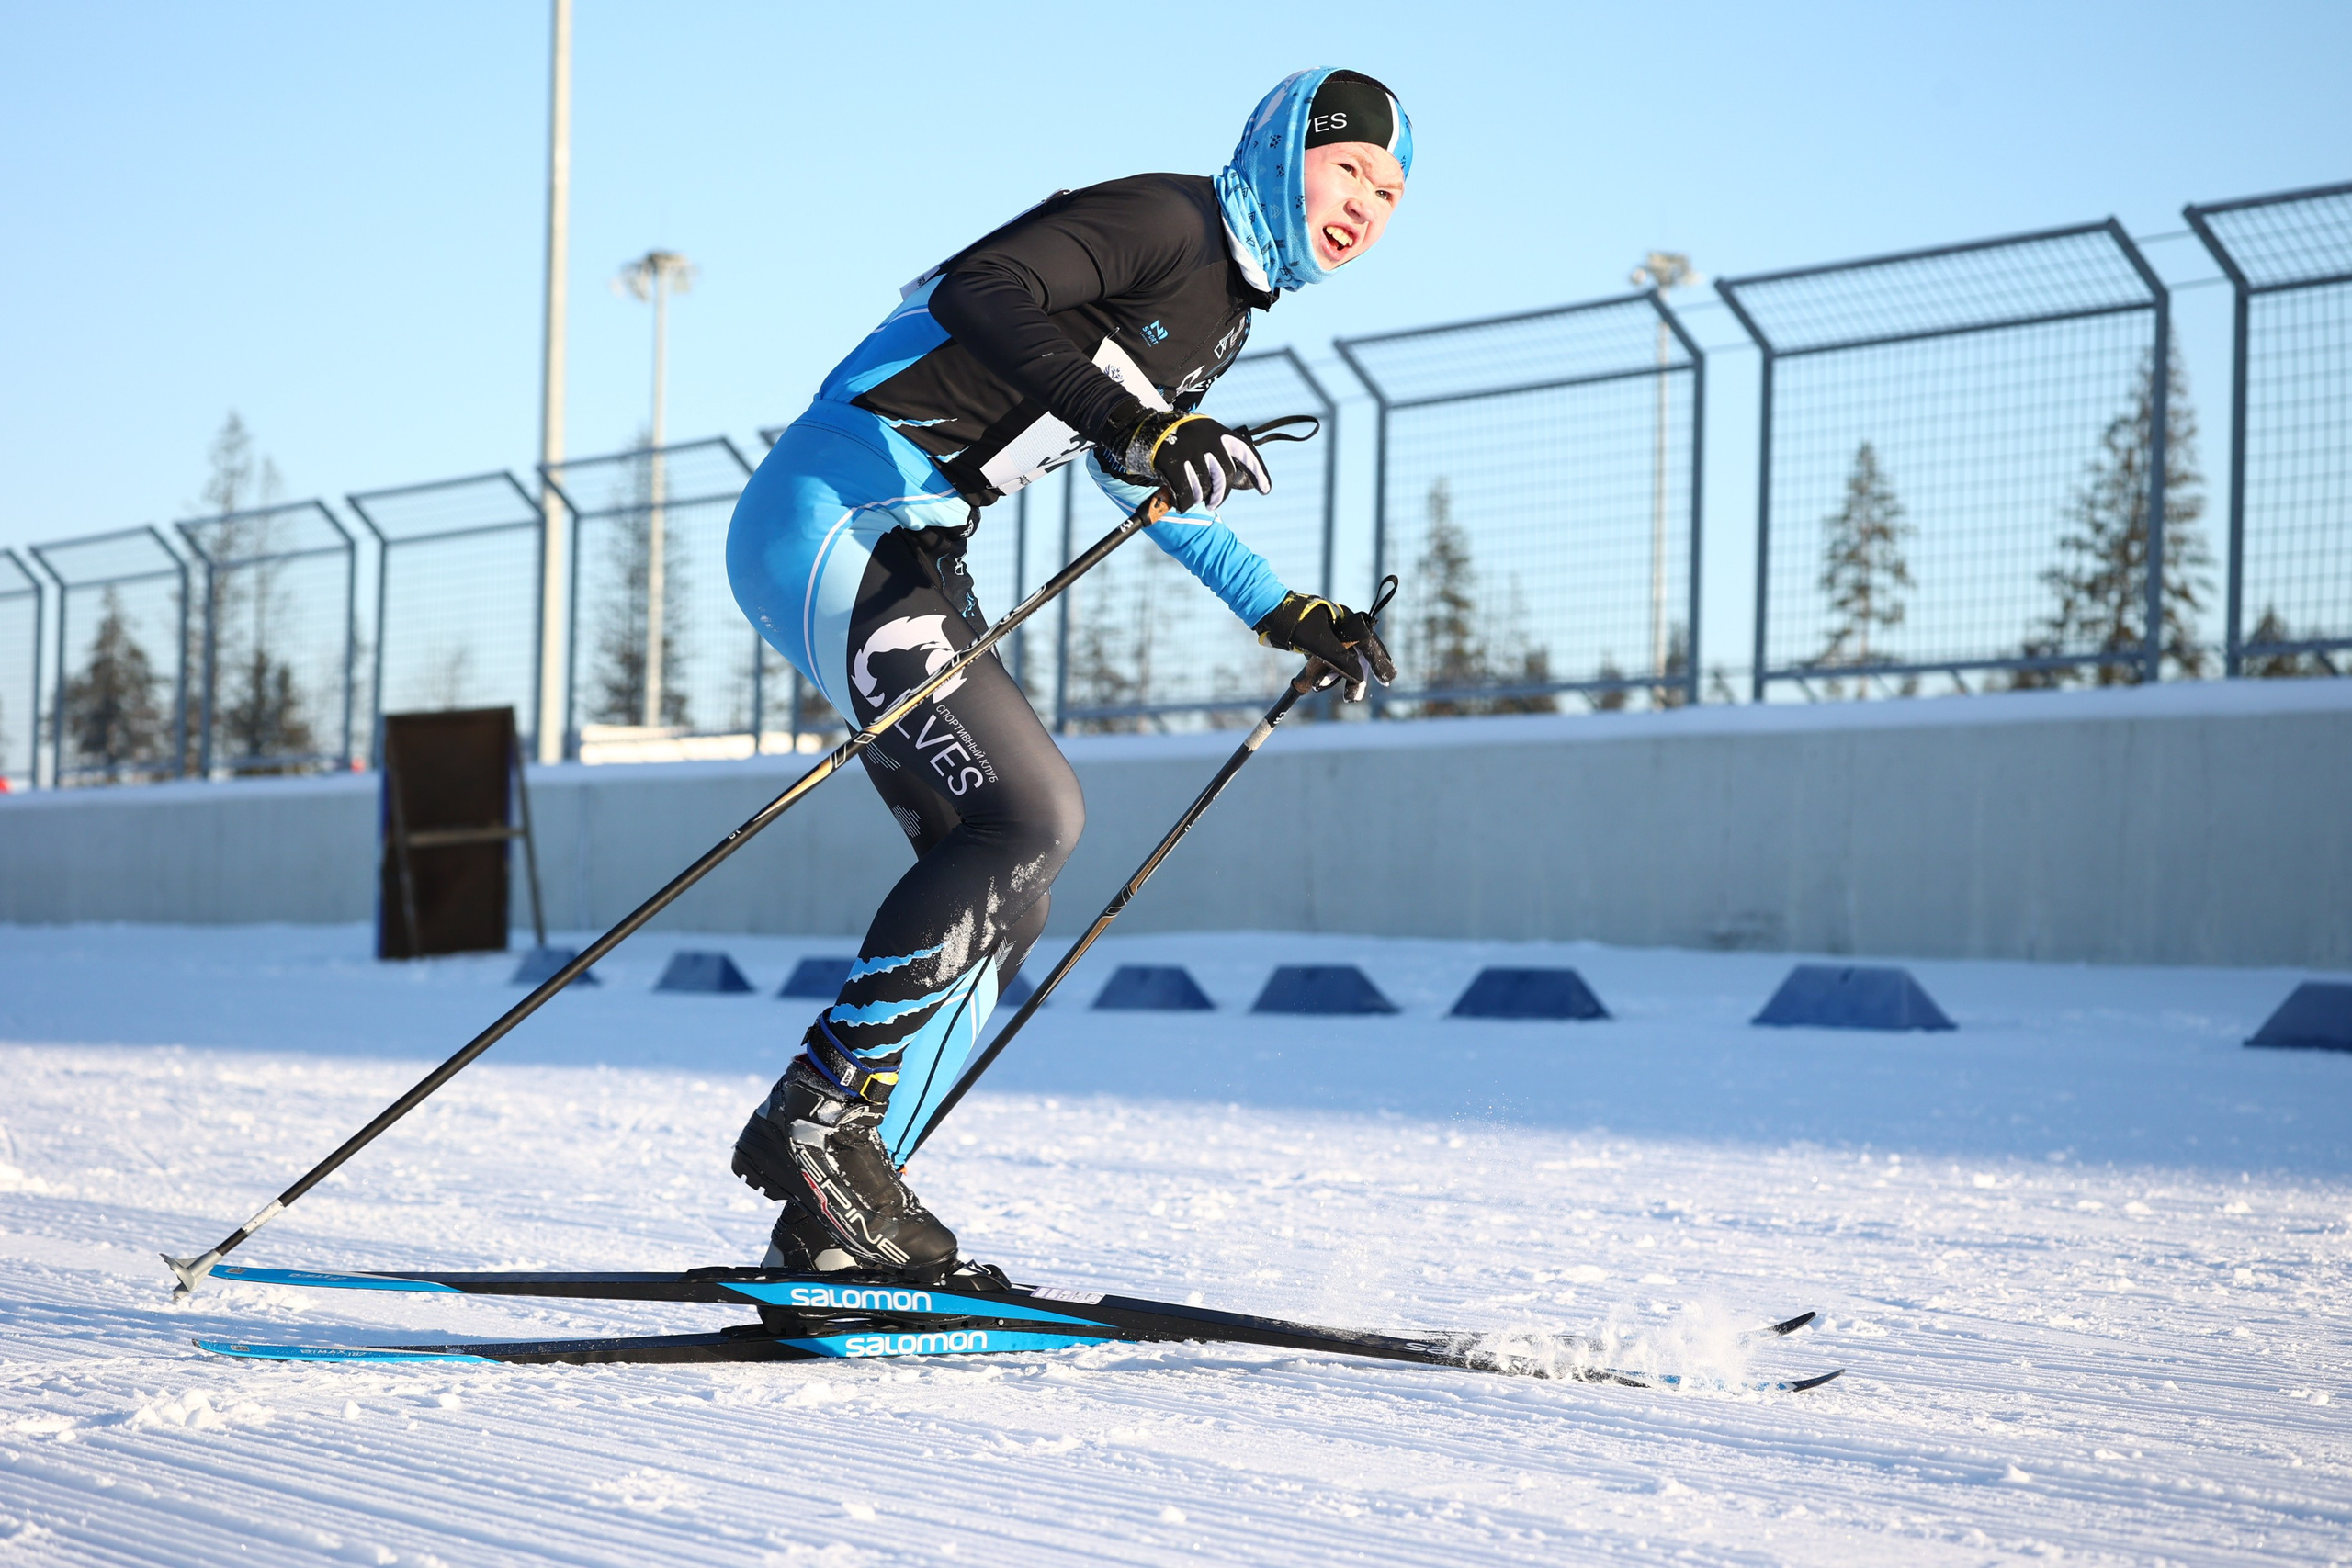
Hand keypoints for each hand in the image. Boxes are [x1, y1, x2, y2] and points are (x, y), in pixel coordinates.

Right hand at [1100, 406, 1269, 512]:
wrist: (1144, 429)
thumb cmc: (1178, 440)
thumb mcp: (1203, 438)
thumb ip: (1221, 455)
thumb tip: (1242, 482)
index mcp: (1218, 433)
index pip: (1246, 453)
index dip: (1259, 473)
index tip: (1265, 490)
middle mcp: (1207, 440)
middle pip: (1226, 477)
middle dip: (1220, 494)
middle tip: (1212, 503)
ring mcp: (1189, 451)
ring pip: (1205, 488)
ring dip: (1199, 498)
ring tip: (1192, 498)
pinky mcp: (1172, 463)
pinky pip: (1186, 495)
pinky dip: (1184, 504)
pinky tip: (1181, 504)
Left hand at [1255, 592, 1396, 701]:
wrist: (1272, 616)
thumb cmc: (1297, 625)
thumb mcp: (1320, 644)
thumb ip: (1341, 660)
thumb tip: (1359, 677)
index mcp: (1350, 621)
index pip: (1370, 644)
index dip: (1380, 662)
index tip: (1388, 679)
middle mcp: (1344, 628)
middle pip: (1358, 656)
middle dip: (1354, 678)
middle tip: (1352, 698)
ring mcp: (1332, 636)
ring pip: (1342, 662)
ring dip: (1333, 677)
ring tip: (1317, 686)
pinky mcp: (1319, 644)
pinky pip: (1328, 662)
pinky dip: (1323, 673)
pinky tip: (1313, 682)